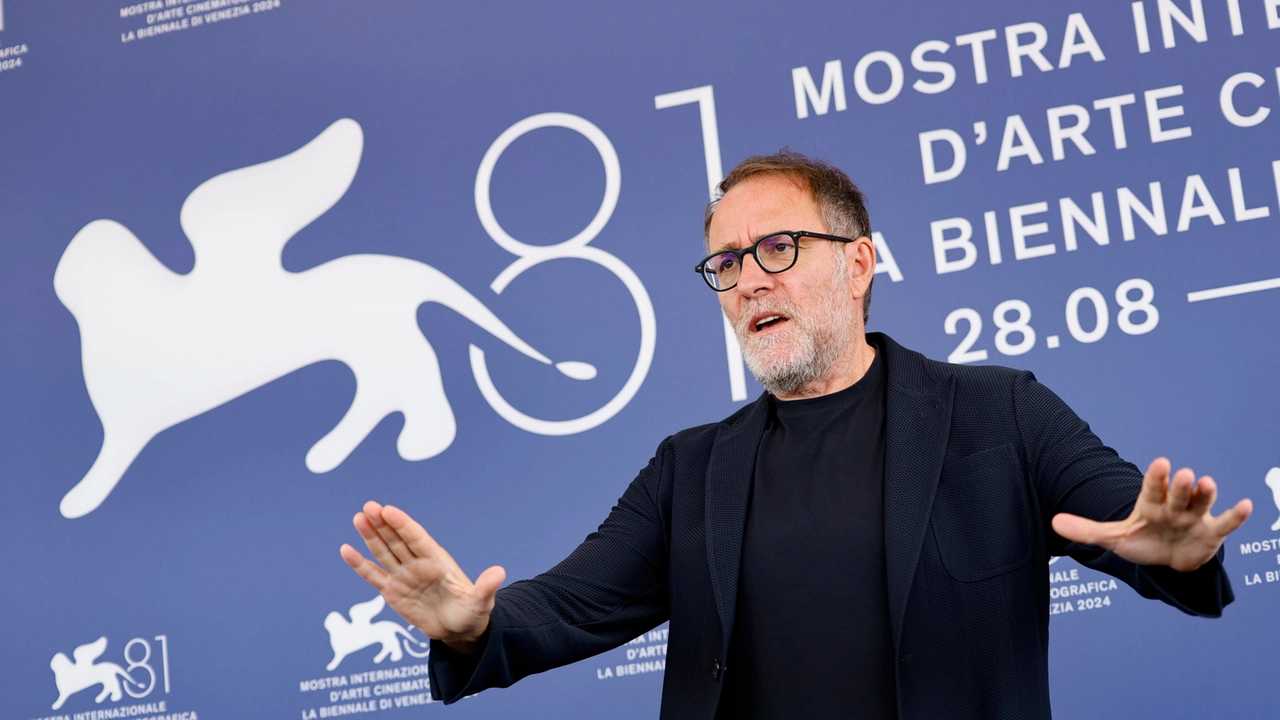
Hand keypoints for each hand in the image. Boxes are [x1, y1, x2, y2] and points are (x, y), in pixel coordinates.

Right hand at [340, 501, 504, 653]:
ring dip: (371, 535)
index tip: (388, 510)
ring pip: (384, 551)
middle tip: (368, 506)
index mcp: (438, 560)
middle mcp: (418, 563)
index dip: (403, 524)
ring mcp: (404, 576)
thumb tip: (500, 572)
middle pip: (398, 539)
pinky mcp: (393, 592)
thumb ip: (485, 587)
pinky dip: (360, 564)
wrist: (458, 629)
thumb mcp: (480, 601)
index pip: (417, 538)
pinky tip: (346, 549)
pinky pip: (374, 575)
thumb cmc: (472, 612)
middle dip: (383, 523)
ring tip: (358, 517)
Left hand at [1052, 458, 1252, 571]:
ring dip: (1206, 494)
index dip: (1156, 477)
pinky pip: (1226, 523)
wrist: (1168, 561)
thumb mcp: (1114, 538)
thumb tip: (1053, 522)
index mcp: (1150, 503)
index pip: (1151, 487)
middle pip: (1177, 493)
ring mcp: (1194, 517)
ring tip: (1208, 483)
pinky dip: (1236, 515)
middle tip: (1183, 473)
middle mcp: (1174, 505)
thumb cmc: (1143, 541)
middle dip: (1179, 484)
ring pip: (1201, 502)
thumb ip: (1087, 529)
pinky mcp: (1212, 533)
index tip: (1159, 463)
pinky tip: (1246, 505)